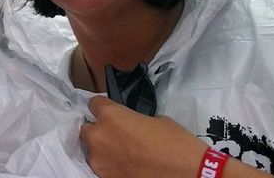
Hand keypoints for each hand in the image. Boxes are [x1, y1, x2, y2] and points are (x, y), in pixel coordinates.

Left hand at [80, 96, 273, 177]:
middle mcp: (98, 136)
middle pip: (86, 128)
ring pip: (90, 149)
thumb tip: (128, 123)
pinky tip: (123, 164)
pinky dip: (108, 164)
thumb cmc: (175, 143)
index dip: (103, 106)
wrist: (187, 174)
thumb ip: (133, 118)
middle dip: (97, 129)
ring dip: (101, 147)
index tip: (109, 110)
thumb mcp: (155, 120)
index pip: (94, 103)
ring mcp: (99, 160)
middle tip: (114, 133)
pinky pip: (100, 166)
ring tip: (119, 151)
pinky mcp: (104, 177)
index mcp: (111, 116)